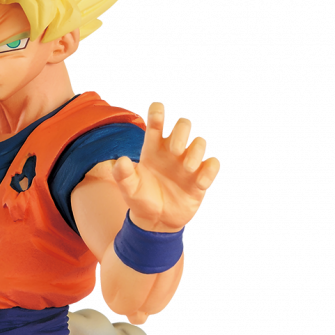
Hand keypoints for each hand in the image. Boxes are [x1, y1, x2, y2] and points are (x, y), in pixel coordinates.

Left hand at [108, 102, 220, 231]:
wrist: (156, 221)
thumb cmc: (142, 199)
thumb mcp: (128, 189)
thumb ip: (122, 175)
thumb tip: (121, 161)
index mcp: (153, 147)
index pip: (157, 120)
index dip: (158, 112)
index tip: (158, 118)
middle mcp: (172, 151)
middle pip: (184, 124)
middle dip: (182, 132)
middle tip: (174, 150)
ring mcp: (188, 164)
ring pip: (200, 142)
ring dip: (196, 151)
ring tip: (186, 168)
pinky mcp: (200, 179)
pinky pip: (213, 164)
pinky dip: (209, 170)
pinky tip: (199, 183)